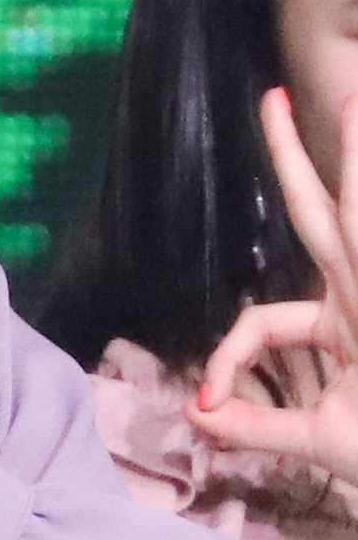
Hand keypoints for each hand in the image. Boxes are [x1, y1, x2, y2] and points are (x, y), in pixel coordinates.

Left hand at [187, 87, 357, 485]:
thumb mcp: (315, 441)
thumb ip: (257, 427)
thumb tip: (197, 416)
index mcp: (343, 325)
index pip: (268, 321)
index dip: (229, 357)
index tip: (210, 404)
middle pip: (322, 214)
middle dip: (297, 160)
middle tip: (276, 98)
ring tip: (355, 100)